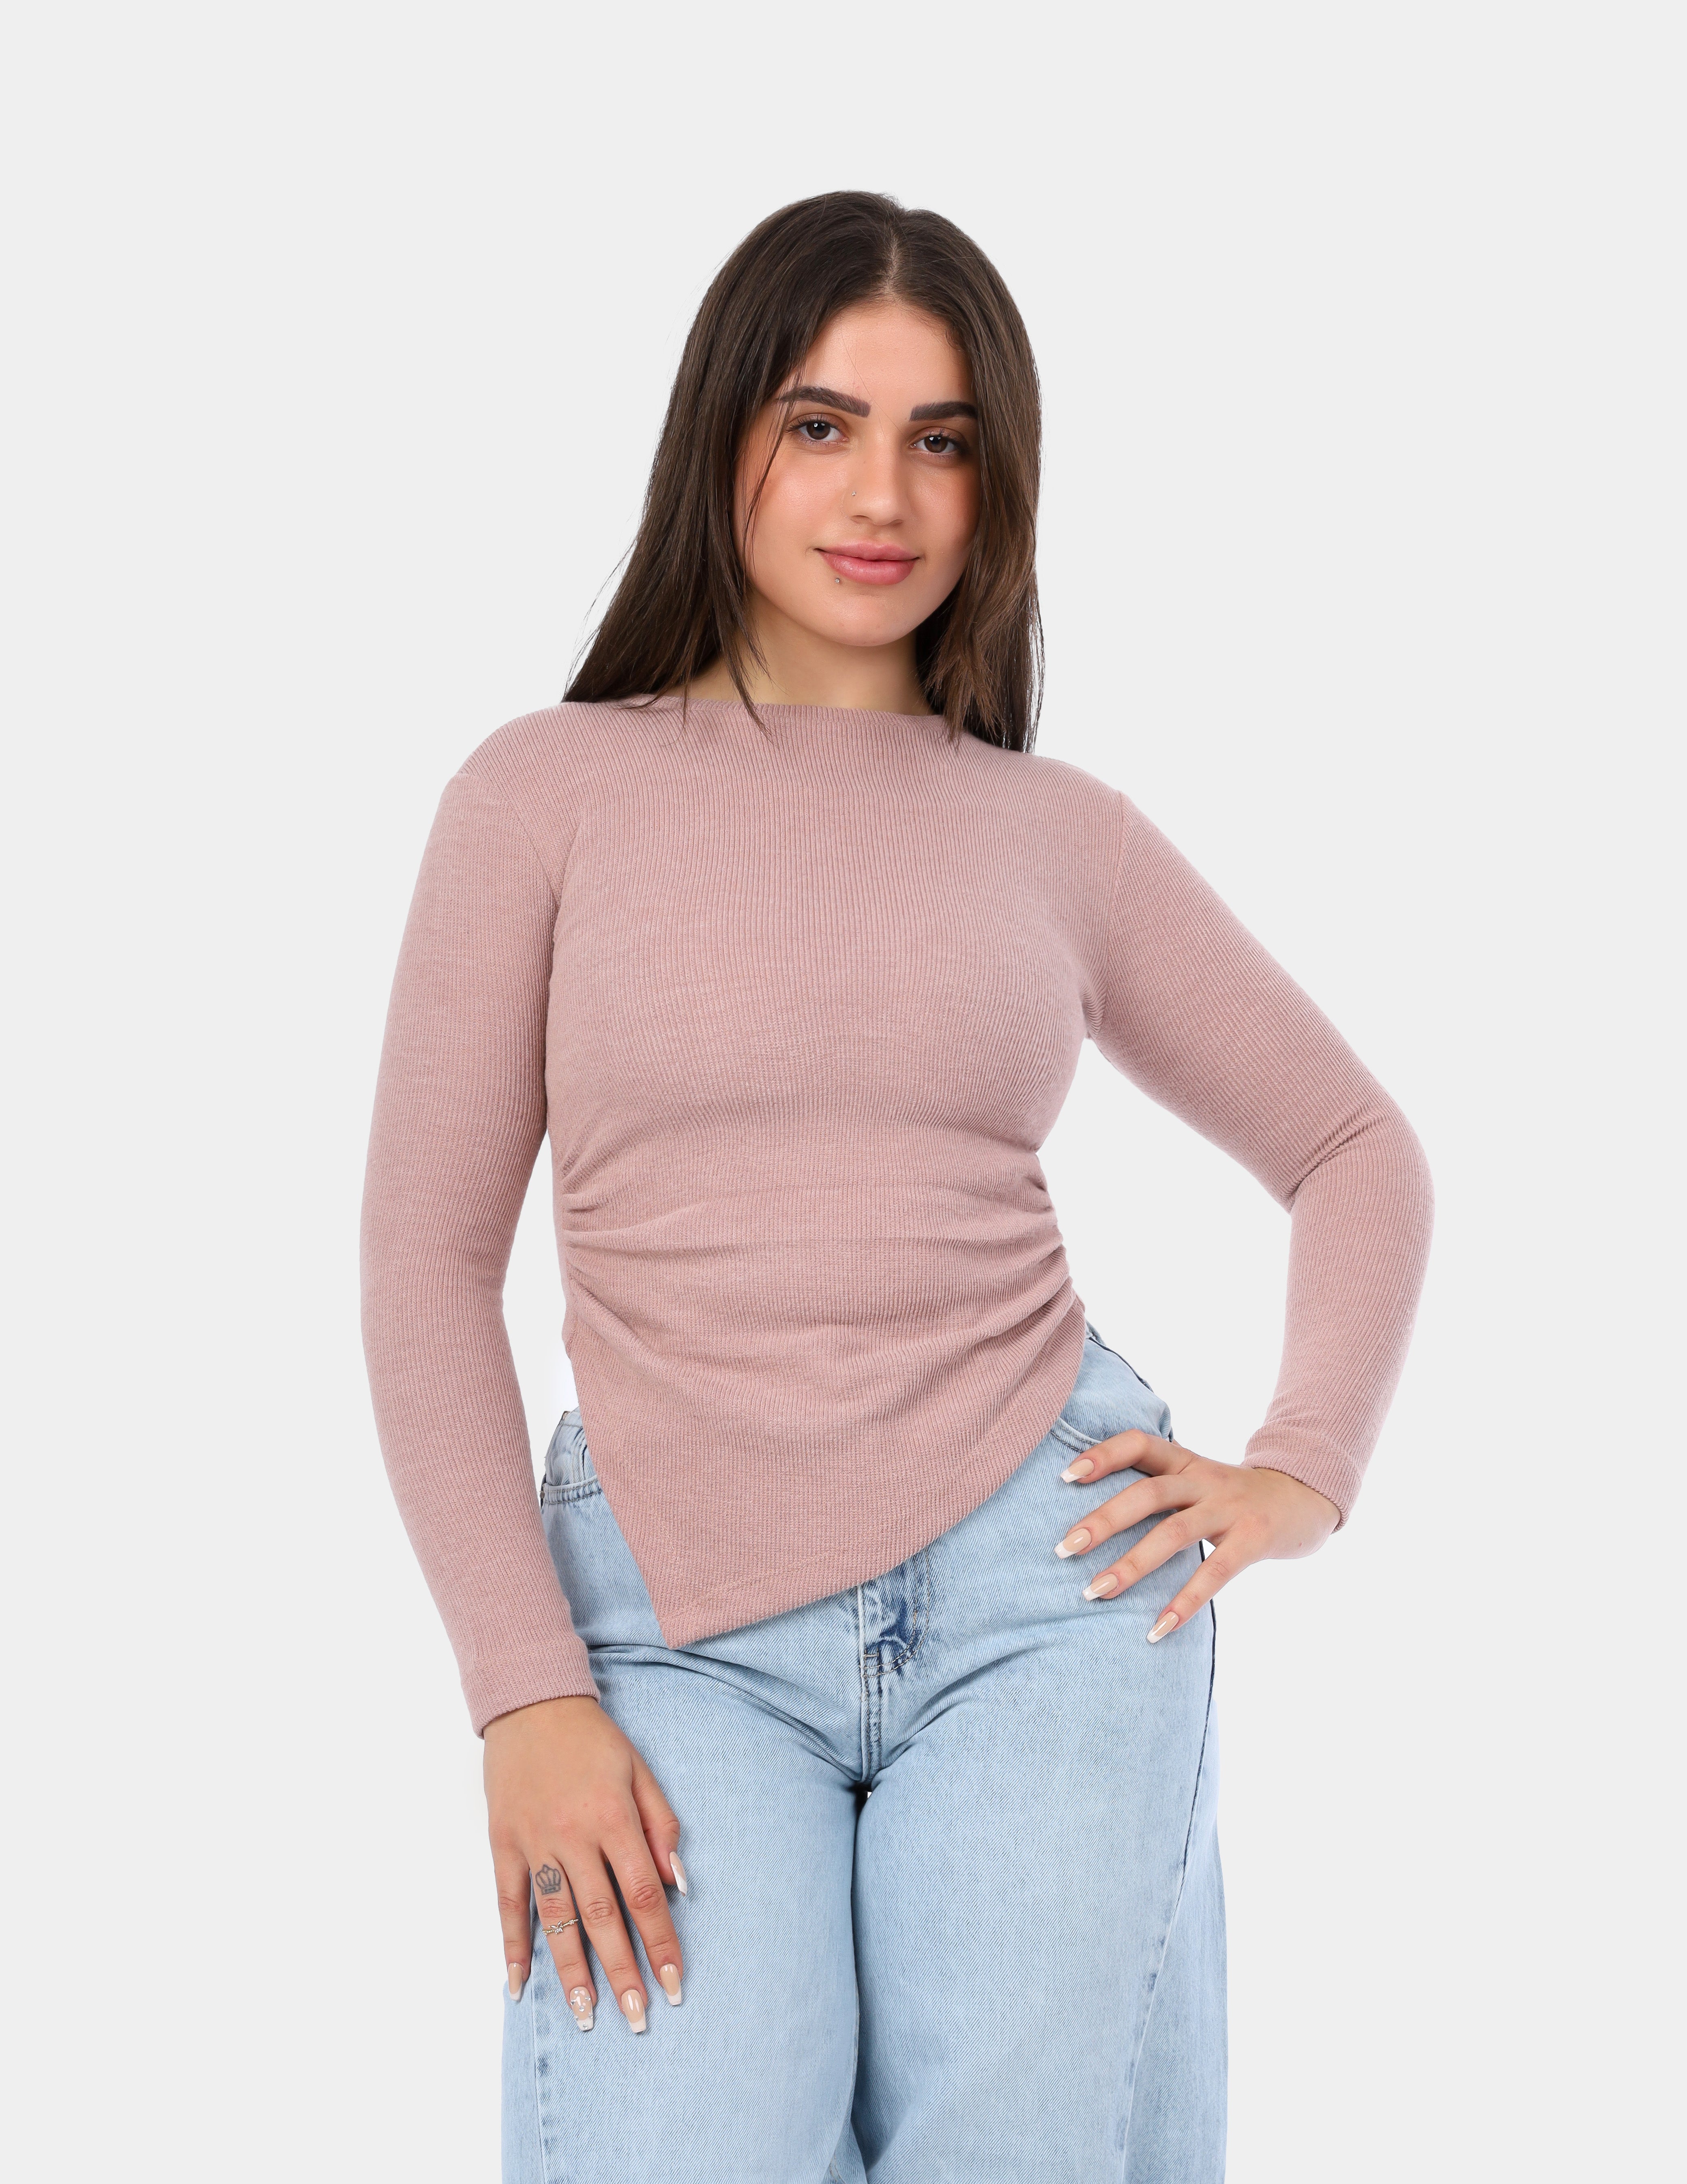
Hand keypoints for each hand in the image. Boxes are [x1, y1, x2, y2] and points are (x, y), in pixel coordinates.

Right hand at [484, 1694, 686, 2032]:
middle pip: (602, 1916)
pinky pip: (507, 1903)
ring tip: (586, 2016)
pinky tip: (519, 1984)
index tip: (674, 1984)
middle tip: (637, 2018)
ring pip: (554, 1919)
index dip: (661, 1943)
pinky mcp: (502, 1844)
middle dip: (622, 1971)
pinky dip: (512, 1946)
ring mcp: (534, 1842)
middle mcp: (574, 1835)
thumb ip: (661, 1825)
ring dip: (571, 1971)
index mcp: (614, 1818)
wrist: (532, 1702)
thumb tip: (679, 1885)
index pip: (644, 1895)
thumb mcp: (640, 1770)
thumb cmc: (594, 1740)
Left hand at [1054, 1429, 1339, 1639]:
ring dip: (1132, 1564)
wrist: (1305, 1498)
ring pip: (1174, 1533)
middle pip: (1148, 1493)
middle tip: (1064, 1548)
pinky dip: (1184, 1602)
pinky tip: (1157, 1629)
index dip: (1102, 1455)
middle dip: (1103, 1520)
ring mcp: (1230, 1508)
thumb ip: (1156, 1489)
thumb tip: (1091, 1519)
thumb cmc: (1234, 1497)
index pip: (1139, 1443)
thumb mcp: (1197, 1480)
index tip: (1065, 1476)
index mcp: (1185, 1461)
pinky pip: (1215, 1572)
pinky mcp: (1254, 1539)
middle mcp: (1204, 1479)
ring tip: (1095, 1591)